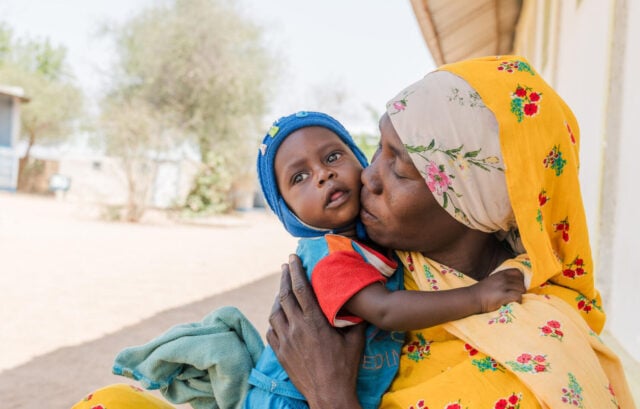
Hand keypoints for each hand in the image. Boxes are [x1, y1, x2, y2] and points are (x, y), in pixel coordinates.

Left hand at [267, 254, 363, 408]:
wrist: (329, 393)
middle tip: (285, 266)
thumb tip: (357, 305)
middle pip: (285, 296)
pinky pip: (271, 330)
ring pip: (275, 312)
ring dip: (278, 298)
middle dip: (284, 278)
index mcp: (314, 321)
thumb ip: (353, 320)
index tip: (292, 258)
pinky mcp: (280, 353)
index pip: (301, 288)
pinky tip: (278, 317)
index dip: (295, 270)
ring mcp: (285, 341)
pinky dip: (274, 320)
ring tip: (282, 291)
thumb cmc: (344, 367)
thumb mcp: (355, 340)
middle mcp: (296, 327)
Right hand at [474, 268, 524, 311]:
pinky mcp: (503, 295)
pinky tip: (513, 303)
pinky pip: (518, 296)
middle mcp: (503, 278)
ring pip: (521, 290)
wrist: (472, 298)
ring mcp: (503, 286)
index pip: (518, 273)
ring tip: (513, 300)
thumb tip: (514, 284)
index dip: (520, 280)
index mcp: (501, 273)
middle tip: (514, 295)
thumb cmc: (482, 291)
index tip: (517, 286)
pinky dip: (518, 301)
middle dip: (520, 290)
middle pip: (521, 283)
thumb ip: (502, 279)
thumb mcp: (492, 280)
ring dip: (520, 296)